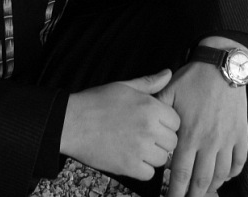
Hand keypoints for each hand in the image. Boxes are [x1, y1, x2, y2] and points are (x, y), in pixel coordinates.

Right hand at [60, 69, 179, 179]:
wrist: (72, 123)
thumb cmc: (96, 102)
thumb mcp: (124, 87)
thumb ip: (149, 82)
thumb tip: (168, 73)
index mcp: (150, 107)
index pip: (176, 122)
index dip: (166, 123)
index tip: (155, 124)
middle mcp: (149, 128)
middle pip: (172, 142)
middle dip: (162, 140)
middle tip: (146, 136)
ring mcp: (139, 149)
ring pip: (162, 159)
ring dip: (153, 155)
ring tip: (138, 147)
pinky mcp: (128, 166)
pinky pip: (149, 174)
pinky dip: (142, 169)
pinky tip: (131, 157)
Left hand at [157, 41, 247, 196]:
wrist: (222, 66)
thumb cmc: (193, 78)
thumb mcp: (169, 92)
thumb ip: (157, 112)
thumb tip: (147, 128)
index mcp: (189, 134)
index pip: (181, 173)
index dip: (175, 191)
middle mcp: (209, 142)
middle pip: (201, 180)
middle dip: (193, 196)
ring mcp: (227, 139)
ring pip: (221, 174)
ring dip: (212, 186)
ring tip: (204, 192)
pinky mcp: (241, 134)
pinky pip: (239, 161)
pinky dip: (233, 173)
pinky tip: (225, 176)